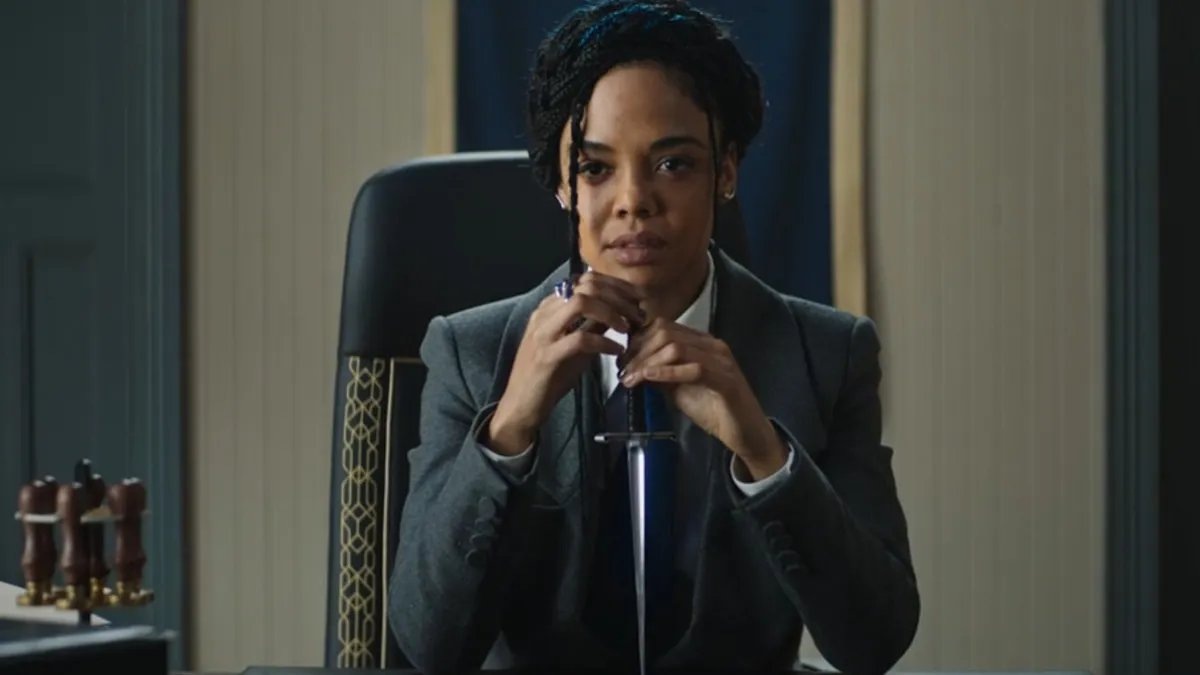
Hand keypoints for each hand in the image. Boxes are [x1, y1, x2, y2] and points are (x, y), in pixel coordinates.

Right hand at [487, 272, 645, 455]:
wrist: (522, 405)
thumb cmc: (550, 375)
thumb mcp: (575, 344)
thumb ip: (592, 325)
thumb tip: (620, 310)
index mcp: (549, 307)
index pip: (585, 280)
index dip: (616, 285)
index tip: (636, 299)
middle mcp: (544, 314)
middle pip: (586, 286)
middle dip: (618, 297)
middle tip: (637, 314)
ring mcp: (543, 333)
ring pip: (581, 303)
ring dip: (611, 312)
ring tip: (627, 329)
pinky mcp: (547, 356)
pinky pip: (581, 339)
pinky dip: (604, 342)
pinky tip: (617, 351)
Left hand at [618, 318, 787, 479]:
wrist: (745, 432)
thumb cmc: (713, 410)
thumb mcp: (677, 389)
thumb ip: (658, 374)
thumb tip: (631, 365)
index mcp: (701, 342)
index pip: (663, 326)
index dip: (637, 340)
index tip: (622, 359)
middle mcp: (711, 345)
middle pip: (665, 332)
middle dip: (639, 351)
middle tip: (624, 371)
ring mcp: (721, 360)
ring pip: (676, 347)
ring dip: (648, 362)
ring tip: (631, 379)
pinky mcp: (726, 380)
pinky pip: (694, 369)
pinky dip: (667, 372)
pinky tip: (649, 378)